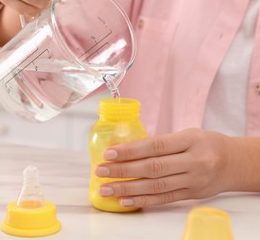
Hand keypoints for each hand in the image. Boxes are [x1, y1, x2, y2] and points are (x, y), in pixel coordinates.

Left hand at [95, 128, 236, 206]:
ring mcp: (193, 181)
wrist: (234, 162)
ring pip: (155, 186)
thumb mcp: (187, 135)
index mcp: (190, 140)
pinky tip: (125, 200)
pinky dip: (143, 200)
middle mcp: (194, 161)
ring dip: (127, 188)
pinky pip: (164, 199)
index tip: (108, 153)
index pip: (154, 145)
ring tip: (106, 189)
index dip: (129, 150)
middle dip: (122, 170)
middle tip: (100, 172)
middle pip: (152, 168)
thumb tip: (125, 150)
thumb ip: (161, 143)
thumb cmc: (205, 144)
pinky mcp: (192, 195)